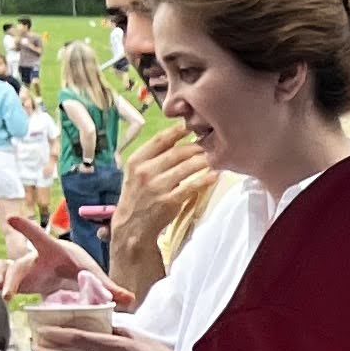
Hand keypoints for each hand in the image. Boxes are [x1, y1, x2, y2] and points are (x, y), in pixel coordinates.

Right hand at [0, 219, 102, 300]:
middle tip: (7, 294)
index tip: (11, 219)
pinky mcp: (12, 279)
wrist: (64, 266)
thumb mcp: (92, 275)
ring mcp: (20, 268)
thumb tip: (129, 299)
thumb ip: (108, 287)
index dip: (26, 228)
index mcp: (51, 250)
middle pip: (17, 266)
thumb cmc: (76, 265)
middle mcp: (32, 257)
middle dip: (10, 279)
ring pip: (2, 269)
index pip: (39, 237)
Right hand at [111, 125, 214, 250]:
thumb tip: (179, 138)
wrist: (133, 225)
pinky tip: (215, 174)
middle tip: (211, 142)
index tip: (192, 125)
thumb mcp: (138, 172)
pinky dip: (205, 178)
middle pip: (177, 152)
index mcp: (136, 160)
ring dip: (204, 160)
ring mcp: (158, 186)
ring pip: (187, 167)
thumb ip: (154, 156)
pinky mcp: (169, 201)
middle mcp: (145, 171)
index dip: (178, 130)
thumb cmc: (138, 194)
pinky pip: (192, 185)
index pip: (160, 140)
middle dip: (197, 146)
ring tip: (216, 155)